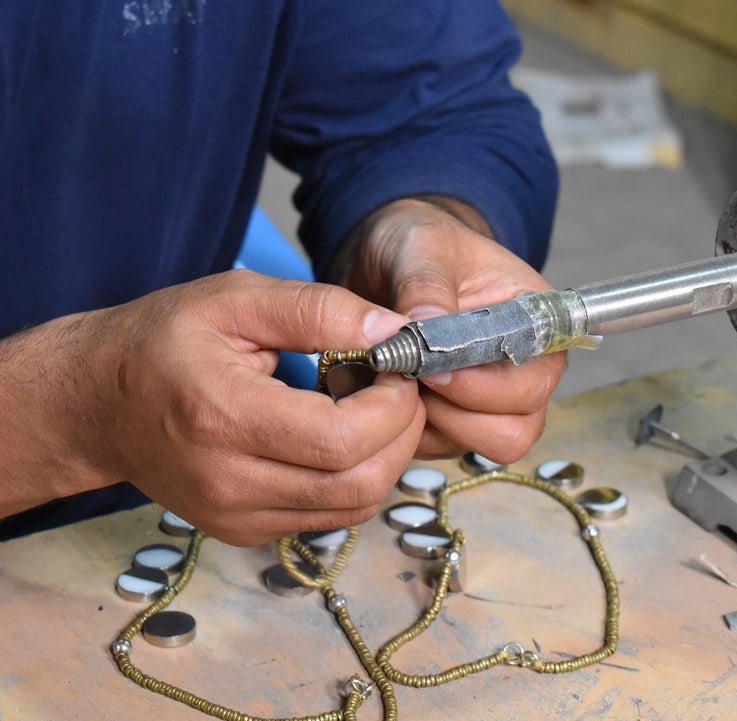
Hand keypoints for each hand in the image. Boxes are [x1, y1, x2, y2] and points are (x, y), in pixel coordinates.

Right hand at [0, 270, 425, 544]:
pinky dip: (356, 477)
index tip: (396, 366)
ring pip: (353, 507)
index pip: (342, 439)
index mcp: (223, 417)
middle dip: (402, 433)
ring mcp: (236, 517)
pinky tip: (340, 435)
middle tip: (396, 387)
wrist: (97, 403)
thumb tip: (395, 330)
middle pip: (359, 484)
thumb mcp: (235, 299)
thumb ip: (318, 308)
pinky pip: (329, 516)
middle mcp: (229, 482)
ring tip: (368, 407)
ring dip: (386, 457)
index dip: (393, 405)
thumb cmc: (163, 341)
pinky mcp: (244, 532)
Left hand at [344, 198, 564, 461]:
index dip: (487, 385)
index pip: (535, 379)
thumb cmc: (419, 247)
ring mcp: (487, 404)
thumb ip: (426, 283)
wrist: (384, 261)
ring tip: (396, 380)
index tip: (434, 368)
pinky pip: (438, 449)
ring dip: (432, 423)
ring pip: (479, 447)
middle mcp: (522, 371)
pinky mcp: (451, 423)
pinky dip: (408, 430)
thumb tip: (425, 325)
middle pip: (515, 430)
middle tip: (410, 377)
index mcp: (533, 324)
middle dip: (458, 412)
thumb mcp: (421, 245)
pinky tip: (385, 390)